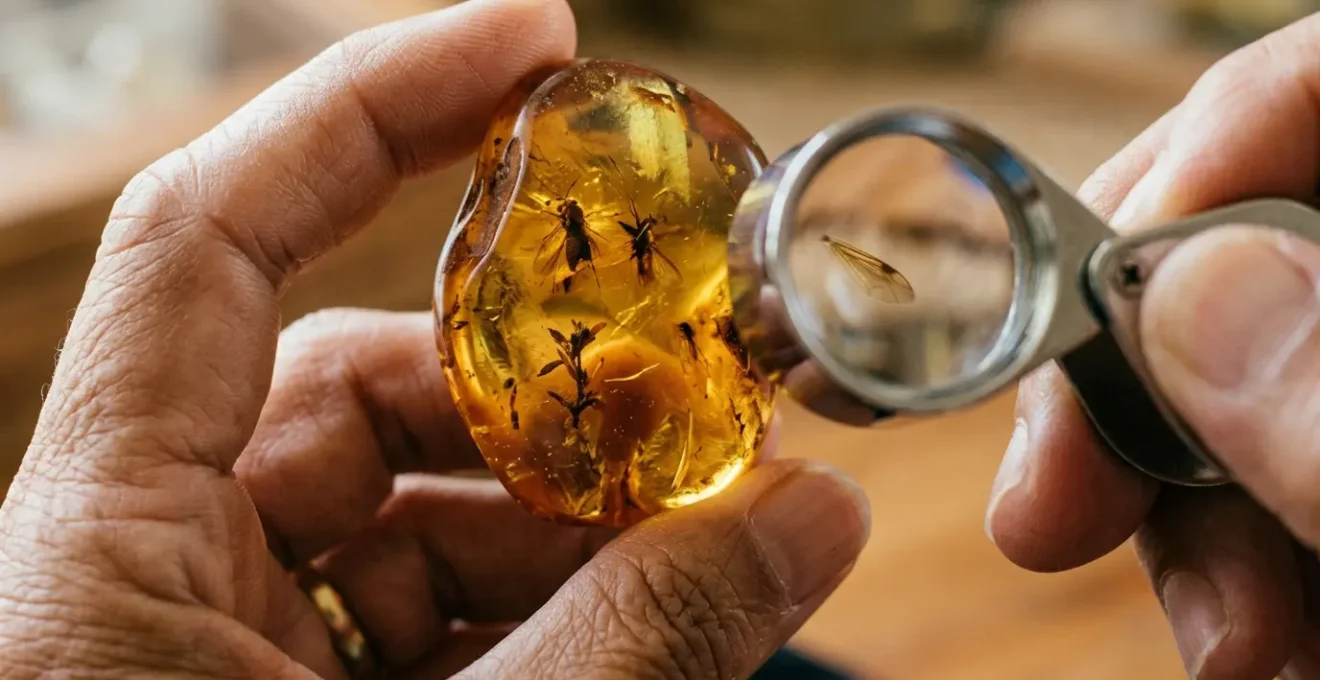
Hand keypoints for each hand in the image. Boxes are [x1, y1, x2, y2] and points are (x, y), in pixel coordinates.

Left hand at [0, 2, 869, 677]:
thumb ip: (637, 648)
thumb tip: (813, 515)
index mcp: (97, 546)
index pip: (222, 234)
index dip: (373, 108)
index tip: (536, 41)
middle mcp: (142, 564)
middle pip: (366, 379)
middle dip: (549, 379)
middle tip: (709, 390)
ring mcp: (212, 634)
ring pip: (413, 501)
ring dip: (570, 507)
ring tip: (705, 538)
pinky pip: (423, 598)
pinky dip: (543, 594)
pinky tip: (648, 613)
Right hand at [985, 14, 1319, 679]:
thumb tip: (1182, 298)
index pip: (1312, 92)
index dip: (1182, 163)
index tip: (1073, 299)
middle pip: (1239, 250)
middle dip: (1137, 393)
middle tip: (1061, 516)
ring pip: (1242, 382)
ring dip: (1188, 517)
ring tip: (1231, 646)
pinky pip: (1279, 467)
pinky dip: (1247, 558)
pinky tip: (1262, 643)